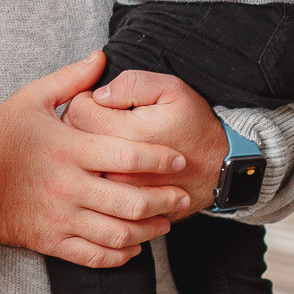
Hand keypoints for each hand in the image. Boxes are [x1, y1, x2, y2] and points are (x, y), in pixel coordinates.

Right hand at [0, 53, 191, 266]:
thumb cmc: (0, 134)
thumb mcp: (32, 98)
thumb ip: (71, 79)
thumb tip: (101, 57)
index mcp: (68, 148)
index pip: (127, 154)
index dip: (159, 158)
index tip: (179, 159)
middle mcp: (67, 185)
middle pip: (130, 200)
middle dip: (164, 200)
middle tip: (182, 196)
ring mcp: (59, 216)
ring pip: (117, 233)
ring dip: (148, 231)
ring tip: (165, 223)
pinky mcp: (49, 240)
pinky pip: (93, 255)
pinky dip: (119, 255)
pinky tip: (132, 247)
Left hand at [63, 69, 226, 213]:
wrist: (220, 169)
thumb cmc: (196, 126)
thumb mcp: (173, 90)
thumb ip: (133, 84)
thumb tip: (101, 93)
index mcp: (129, 134)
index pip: (78, 111)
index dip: (84, 98)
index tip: (99, 100)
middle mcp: (120, 168)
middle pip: (73, 141)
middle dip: (80, 125)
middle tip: (101, 118)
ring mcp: (121, 193)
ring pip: (80, 168)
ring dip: (85, 153)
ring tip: (104, 143)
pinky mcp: (125, 209)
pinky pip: (94, 191)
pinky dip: (95, 177)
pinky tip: (110, 166)